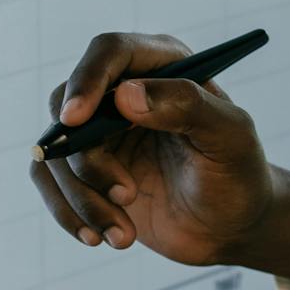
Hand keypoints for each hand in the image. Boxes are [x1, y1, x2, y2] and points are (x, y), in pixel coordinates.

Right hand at [28, 32, 289, 277]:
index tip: (77, 119)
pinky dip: (68, 213)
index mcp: (161, 65)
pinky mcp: (86, 169)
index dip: (87, 80)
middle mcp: (123, 90)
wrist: (231, 226)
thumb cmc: (238, 173)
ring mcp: (100, 131)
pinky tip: (101, 238)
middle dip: (88, 159)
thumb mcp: (230, 137)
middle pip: (69, 104)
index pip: (109, 52)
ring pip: (56, 150)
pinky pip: (50, 181)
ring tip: (123, 233)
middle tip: (126, 194)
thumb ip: (187, 105)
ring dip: (82, 198)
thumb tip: (126, 94)